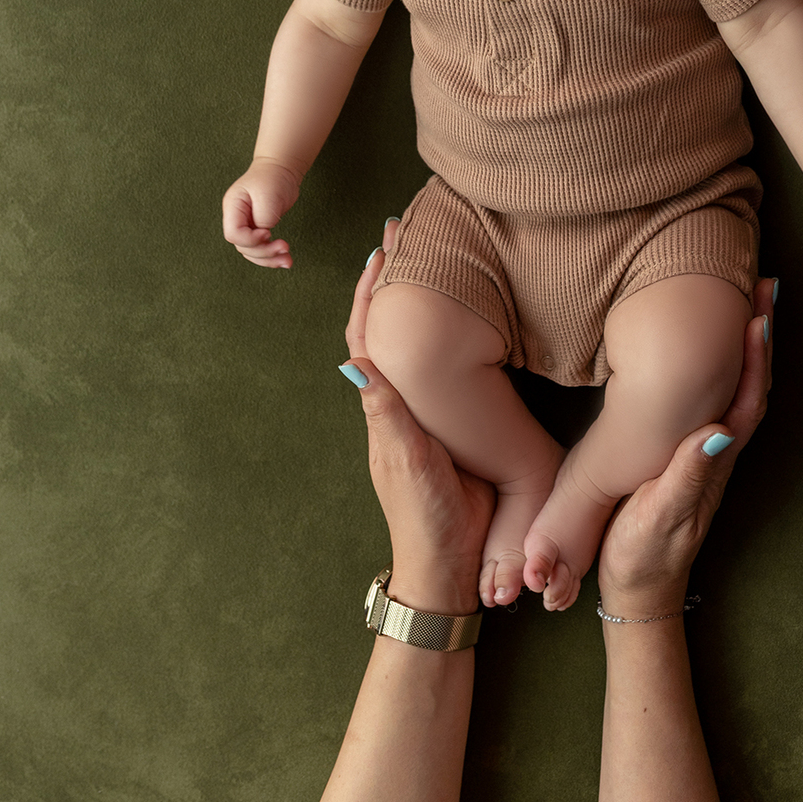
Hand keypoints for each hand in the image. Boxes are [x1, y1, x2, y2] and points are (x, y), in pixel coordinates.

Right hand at [221, 156, 299, 267]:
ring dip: (270, 259)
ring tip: (288, 261)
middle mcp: (236, 218)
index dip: (250, 239)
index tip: (268, 232)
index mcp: (233, 206)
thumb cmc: (273, 177)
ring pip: (252, 252)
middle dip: (264, 252)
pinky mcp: (257, 229)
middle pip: (243, 246)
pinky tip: (285, 260)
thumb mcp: (268, 195)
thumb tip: (265, 236)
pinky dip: (273, 256)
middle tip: (285, 247)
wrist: (280, 169)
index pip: (234, 234)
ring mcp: (246, 225)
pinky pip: (261, 249)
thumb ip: (264, 218)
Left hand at [341, 237, 494, 614]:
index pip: (366, 336)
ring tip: (419, 262)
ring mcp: (414, 417)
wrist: (448, 566)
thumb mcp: (408, 462)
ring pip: (402, 345)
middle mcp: (392, 406)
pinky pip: (429, 368)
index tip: (384, 246)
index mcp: (383, 408)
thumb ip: (387, 414)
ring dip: (404, 301)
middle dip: (387, 281)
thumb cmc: (429, 516)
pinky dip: (430, 333)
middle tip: (401, 235)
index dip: (371, 291)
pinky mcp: (440, 428)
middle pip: (380, 329)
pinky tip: (446, 324)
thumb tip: (354, 362)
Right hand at [596, 276, 773, 619]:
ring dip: (747, 346)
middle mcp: (717, 450)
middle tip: (764, 286)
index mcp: (714, 460)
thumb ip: (686, 476)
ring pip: (736, 389)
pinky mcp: (687, 453)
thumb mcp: (659, 517)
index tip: (760, 314)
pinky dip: (724, 366)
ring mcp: (705, 451)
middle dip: (760, 337)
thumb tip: (719, 431)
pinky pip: (715, 398)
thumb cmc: (644, 555)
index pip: (746, 400)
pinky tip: (715, 348)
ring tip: (750, 301)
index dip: (756, 358)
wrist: (637, 591)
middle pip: (750, 385)